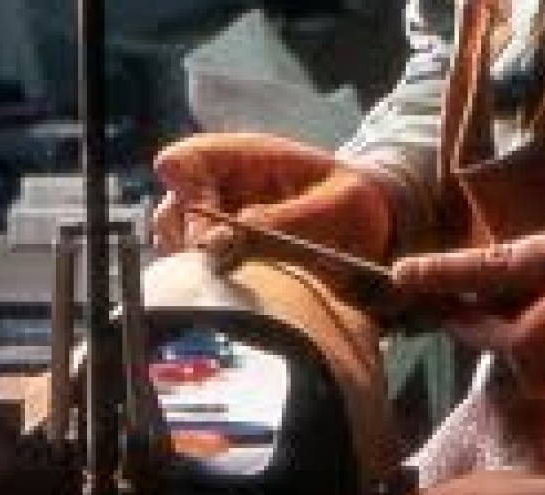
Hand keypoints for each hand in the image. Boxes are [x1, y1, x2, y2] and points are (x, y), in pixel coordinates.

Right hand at [151, 132, 392, 271]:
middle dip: (194, 242)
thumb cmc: (358, 204)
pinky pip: (197, 268)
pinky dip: (211, 281)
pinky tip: (243, 288)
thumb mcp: (338, 205)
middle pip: (171, 211)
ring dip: (199, 265)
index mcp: (245, 157)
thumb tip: (230, 236)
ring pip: (176, 244)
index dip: (185, 194)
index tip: (216, 233)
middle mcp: (221, 185)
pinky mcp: (226, 252)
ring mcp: (218, 219)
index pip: (182, 162)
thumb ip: (287, 218)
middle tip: (233, 266)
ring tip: (242, 277)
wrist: (374, 228)